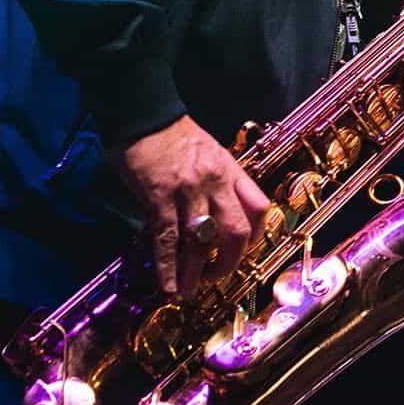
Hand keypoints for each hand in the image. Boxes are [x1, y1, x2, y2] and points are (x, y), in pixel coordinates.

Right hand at [112, 115, 272, 298]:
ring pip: (201, 240)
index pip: (259, 208)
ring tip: (187, 292)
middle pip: (236, 231)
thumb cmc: (173, 133)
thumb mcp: (208, 152)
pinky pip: (167, 238)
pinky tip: (167, 284)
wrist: (144, 112)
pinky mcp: (159, 196)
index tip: (242, 252)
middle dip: (227, 263)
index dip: (255, 236)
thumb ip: (216, 183)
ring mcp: (188, 189)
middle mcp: (215, 181)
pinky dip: (168, 266)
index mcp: (230, 170)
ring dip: (195, 272)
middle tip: (214, 279)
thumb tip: (213, 217)